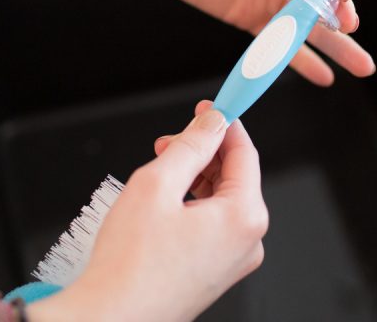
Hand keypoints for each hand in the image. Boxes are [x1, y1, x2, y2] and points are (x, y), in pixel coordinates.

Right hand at [27, 103, 267, 321]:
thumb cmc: (129, 265)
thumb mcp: (158, 184)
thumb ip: (192, 145)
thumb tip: (214, 122)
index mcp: (244, 217)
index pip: (244, 153)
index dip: (225, 124)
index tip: (212, 107)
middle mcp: (248, 240)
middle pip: (234, 174)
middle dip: (204, 150)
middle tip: (172, 140)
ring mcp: (233, 259)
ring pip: (222, 197)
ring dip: (196, 174)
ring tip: (163, 166)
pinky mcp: (216, 270)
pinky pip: (214, 221)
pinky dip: (194, 200)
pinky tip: (168, 196)